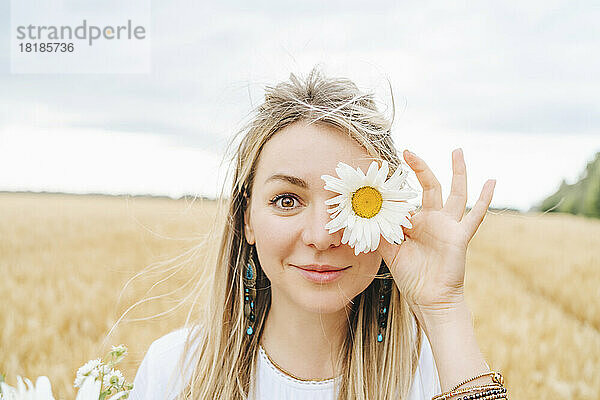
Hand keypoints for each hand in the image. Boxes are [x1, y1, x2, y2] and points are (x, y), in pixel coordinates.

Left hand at [377, 148, 495, 317]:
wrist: (429, 299)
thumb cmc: (411, 277)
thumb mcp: (390, 250)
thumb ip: (382, 230)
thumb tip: (369, 211)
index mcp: (417, 223)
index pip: (407, 199)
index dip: (394, 190)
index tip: (380, 175)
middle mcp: (434, 220)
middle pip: (430, 187)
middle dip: (420, 168)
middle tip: (408, 151)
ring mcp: (449, 226)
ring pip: (455, 193)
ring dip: (457, 171)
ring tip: (457, 151)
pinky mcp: (460, 236)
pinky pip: (475, 215)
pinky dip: (485, 199)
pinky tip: (492, 182)